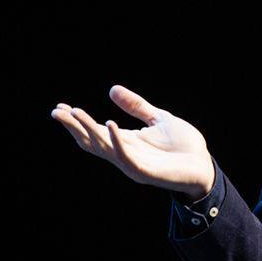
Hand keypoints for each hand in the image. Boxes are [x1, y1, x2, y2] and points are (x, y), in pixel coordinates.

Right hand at [51, 84, 215, 200]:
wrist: (204, 165)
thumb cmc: (183, 145)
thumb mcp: (158, 119)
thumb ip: (136, 106)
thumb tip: (112, 89)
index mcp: (126, 142)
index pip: (94, 132)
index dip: (77, 121)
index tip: (60, 107)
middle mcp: (125, 153)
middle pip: (92, 141)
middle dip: (74, 126)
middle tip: (57, 112)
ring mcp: (133, 164)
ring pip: (104, 147)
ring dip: (89, 130)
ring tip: (75, 112)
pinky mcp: (146, 171)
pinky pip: (126, 157)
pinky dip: (116, 141)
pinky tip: (109, 124)